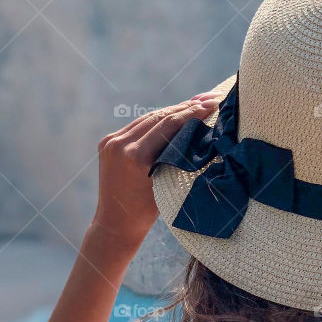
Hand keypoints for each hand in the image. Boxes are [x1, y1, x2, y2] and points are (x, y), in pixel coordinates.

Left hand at [90, 92, 220, 250]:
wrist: (116, 223)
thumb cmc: (149, 211)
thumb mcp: (168, 181)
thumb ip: (178, 153)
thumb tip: (202, 127)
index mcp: (136, 157)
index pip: (170, 125)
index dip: (193, 112)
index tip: (214, 103)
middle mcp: (121, 145)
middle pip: (159, 117)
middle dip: (187, 107)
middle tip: (211, 98)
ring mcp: (111, 142)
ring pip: (148, 119)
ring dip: (173, 110)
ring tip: (197, 102)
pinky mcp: (107, 142)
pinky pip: (137, 126)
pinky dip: (156, 121)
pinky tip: (174, 114)